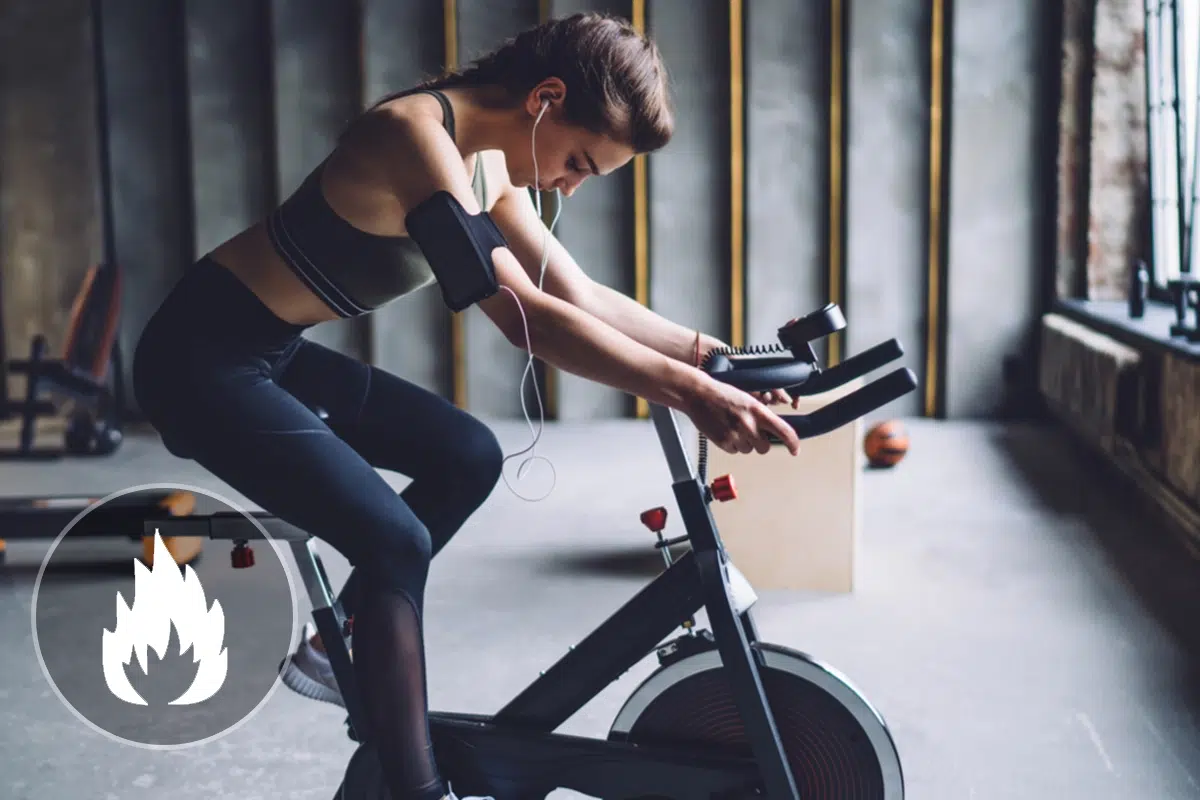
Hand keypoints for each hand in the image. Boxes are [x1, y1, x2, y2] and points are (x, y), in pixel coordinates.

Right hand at [685, 375, 801, 455]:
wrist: (698, 394)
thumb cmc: (722, 395)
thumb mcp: (748, 400)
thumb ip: (761, 416)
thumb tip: (772, 431)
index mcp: (758, 410)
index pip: (784, 431)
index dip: (793, 443)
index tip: (795, 450)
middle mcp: (749, 424)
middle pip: (765, 447)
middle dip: (760, 443)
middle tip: (750, 432)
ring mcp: (736, 434)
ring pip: (749, 450)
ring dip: (743, 443)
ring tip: (732, 427)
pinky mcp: (723, 442)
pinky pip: (734, 451)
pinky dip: (731, 445)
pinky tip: (724, 431)